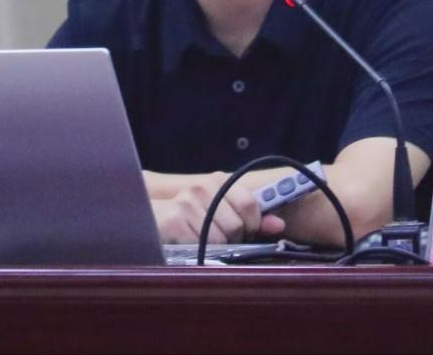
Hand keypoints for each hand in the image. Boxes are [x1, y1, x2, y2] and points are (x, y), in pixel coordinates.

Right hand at [151, 172, 285, 243]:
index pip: (249, 204)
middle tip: (222, 238)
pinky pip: (201, 246)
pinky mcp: (175, 221)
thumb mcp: (222, 211)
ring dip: (216, 247)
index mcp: (218, 181)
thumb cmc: (192, 217)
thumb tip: (279, 225)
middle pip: (237, 225)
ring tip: (204, 240)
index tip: (246, 232)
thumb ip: (252, 218)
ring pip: (220, 238)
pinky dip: (200, 251)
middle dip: (234, 238)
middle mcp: (202, 188)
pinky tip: (191, 243)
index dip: (253, 224)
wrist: (154, 219)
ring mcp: (187, 203)